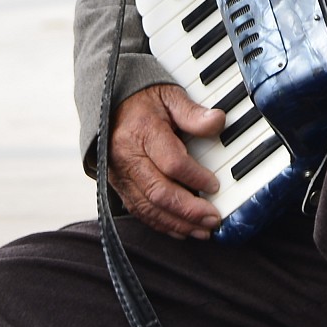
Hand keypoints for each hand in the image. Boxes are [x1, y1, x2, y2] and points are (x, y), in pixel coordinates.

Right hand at [109, 83, 226, 239]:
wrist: (109, 104)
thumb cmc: (143, 100)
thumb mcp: (170, 96)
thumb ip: (193, 112)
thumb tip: (217, 121)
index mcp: (141, 132)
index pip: (171, 162)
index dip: (195, 177)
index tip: (215, 185)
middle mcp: (126, 157)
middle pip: (158, 192)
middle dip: (188, 210)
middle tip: (213, 218)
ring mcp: (119, 174)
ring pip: (148, 207)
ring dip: (177, 223)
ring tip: (202, 230)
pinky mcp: (118, 186)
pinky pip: (139, 210)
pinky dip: (161, 224)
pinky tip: (181, 230)